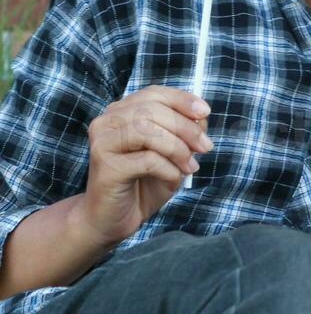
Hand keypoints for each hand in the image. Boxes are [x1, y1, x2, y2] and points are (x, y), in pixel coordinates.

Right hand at [81, 86, 211, 247]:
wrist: (113, 219)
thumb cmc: (144, 182)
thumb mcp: (172, 152)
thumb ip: (184, 130)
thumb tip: (200, 116)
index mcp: (121, 112)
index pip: (154, 93)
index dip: (182, 100)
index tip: (205, 113)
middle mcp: (107, 123)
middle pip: (152, 110)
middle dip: (186, 128)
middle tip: (205, 148)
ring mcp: (102, 144)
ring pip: (147, 130)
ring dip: (178, 149)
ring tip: (190, 167)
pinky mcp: (105, 167)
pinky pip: (147, 160)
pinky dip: (169, 170)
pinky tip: (172, 180)